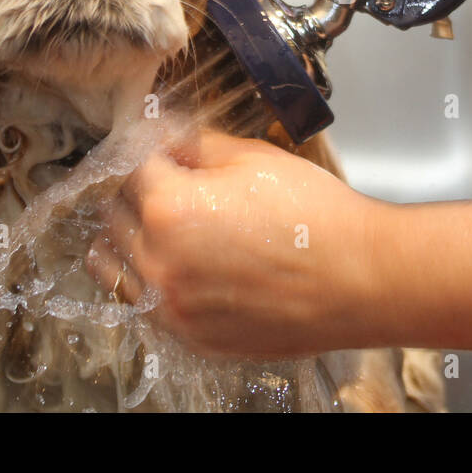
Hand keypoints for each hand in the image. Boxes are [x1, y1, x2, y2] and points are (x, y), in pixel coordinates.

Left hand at [88, 132, 388, 357]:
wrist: (360, 280)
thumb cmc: (316, 217)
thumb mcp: (253, 158)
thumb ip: (196, 143)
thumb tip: (163, 137)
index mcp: (170, 208)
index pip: (130, 165)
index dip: (150, 149)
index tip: (161, 147)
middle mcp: (159, 261)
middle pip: (113, 213)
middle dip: (136, 191)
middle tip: (169, 182)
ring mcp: (170, 306)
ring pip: (111, 264)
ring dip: (128, 237)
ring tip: (163, 226)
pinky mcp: (188, 335)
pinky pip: (140, 303)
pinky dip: (146, 279)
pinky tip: (176, 264)